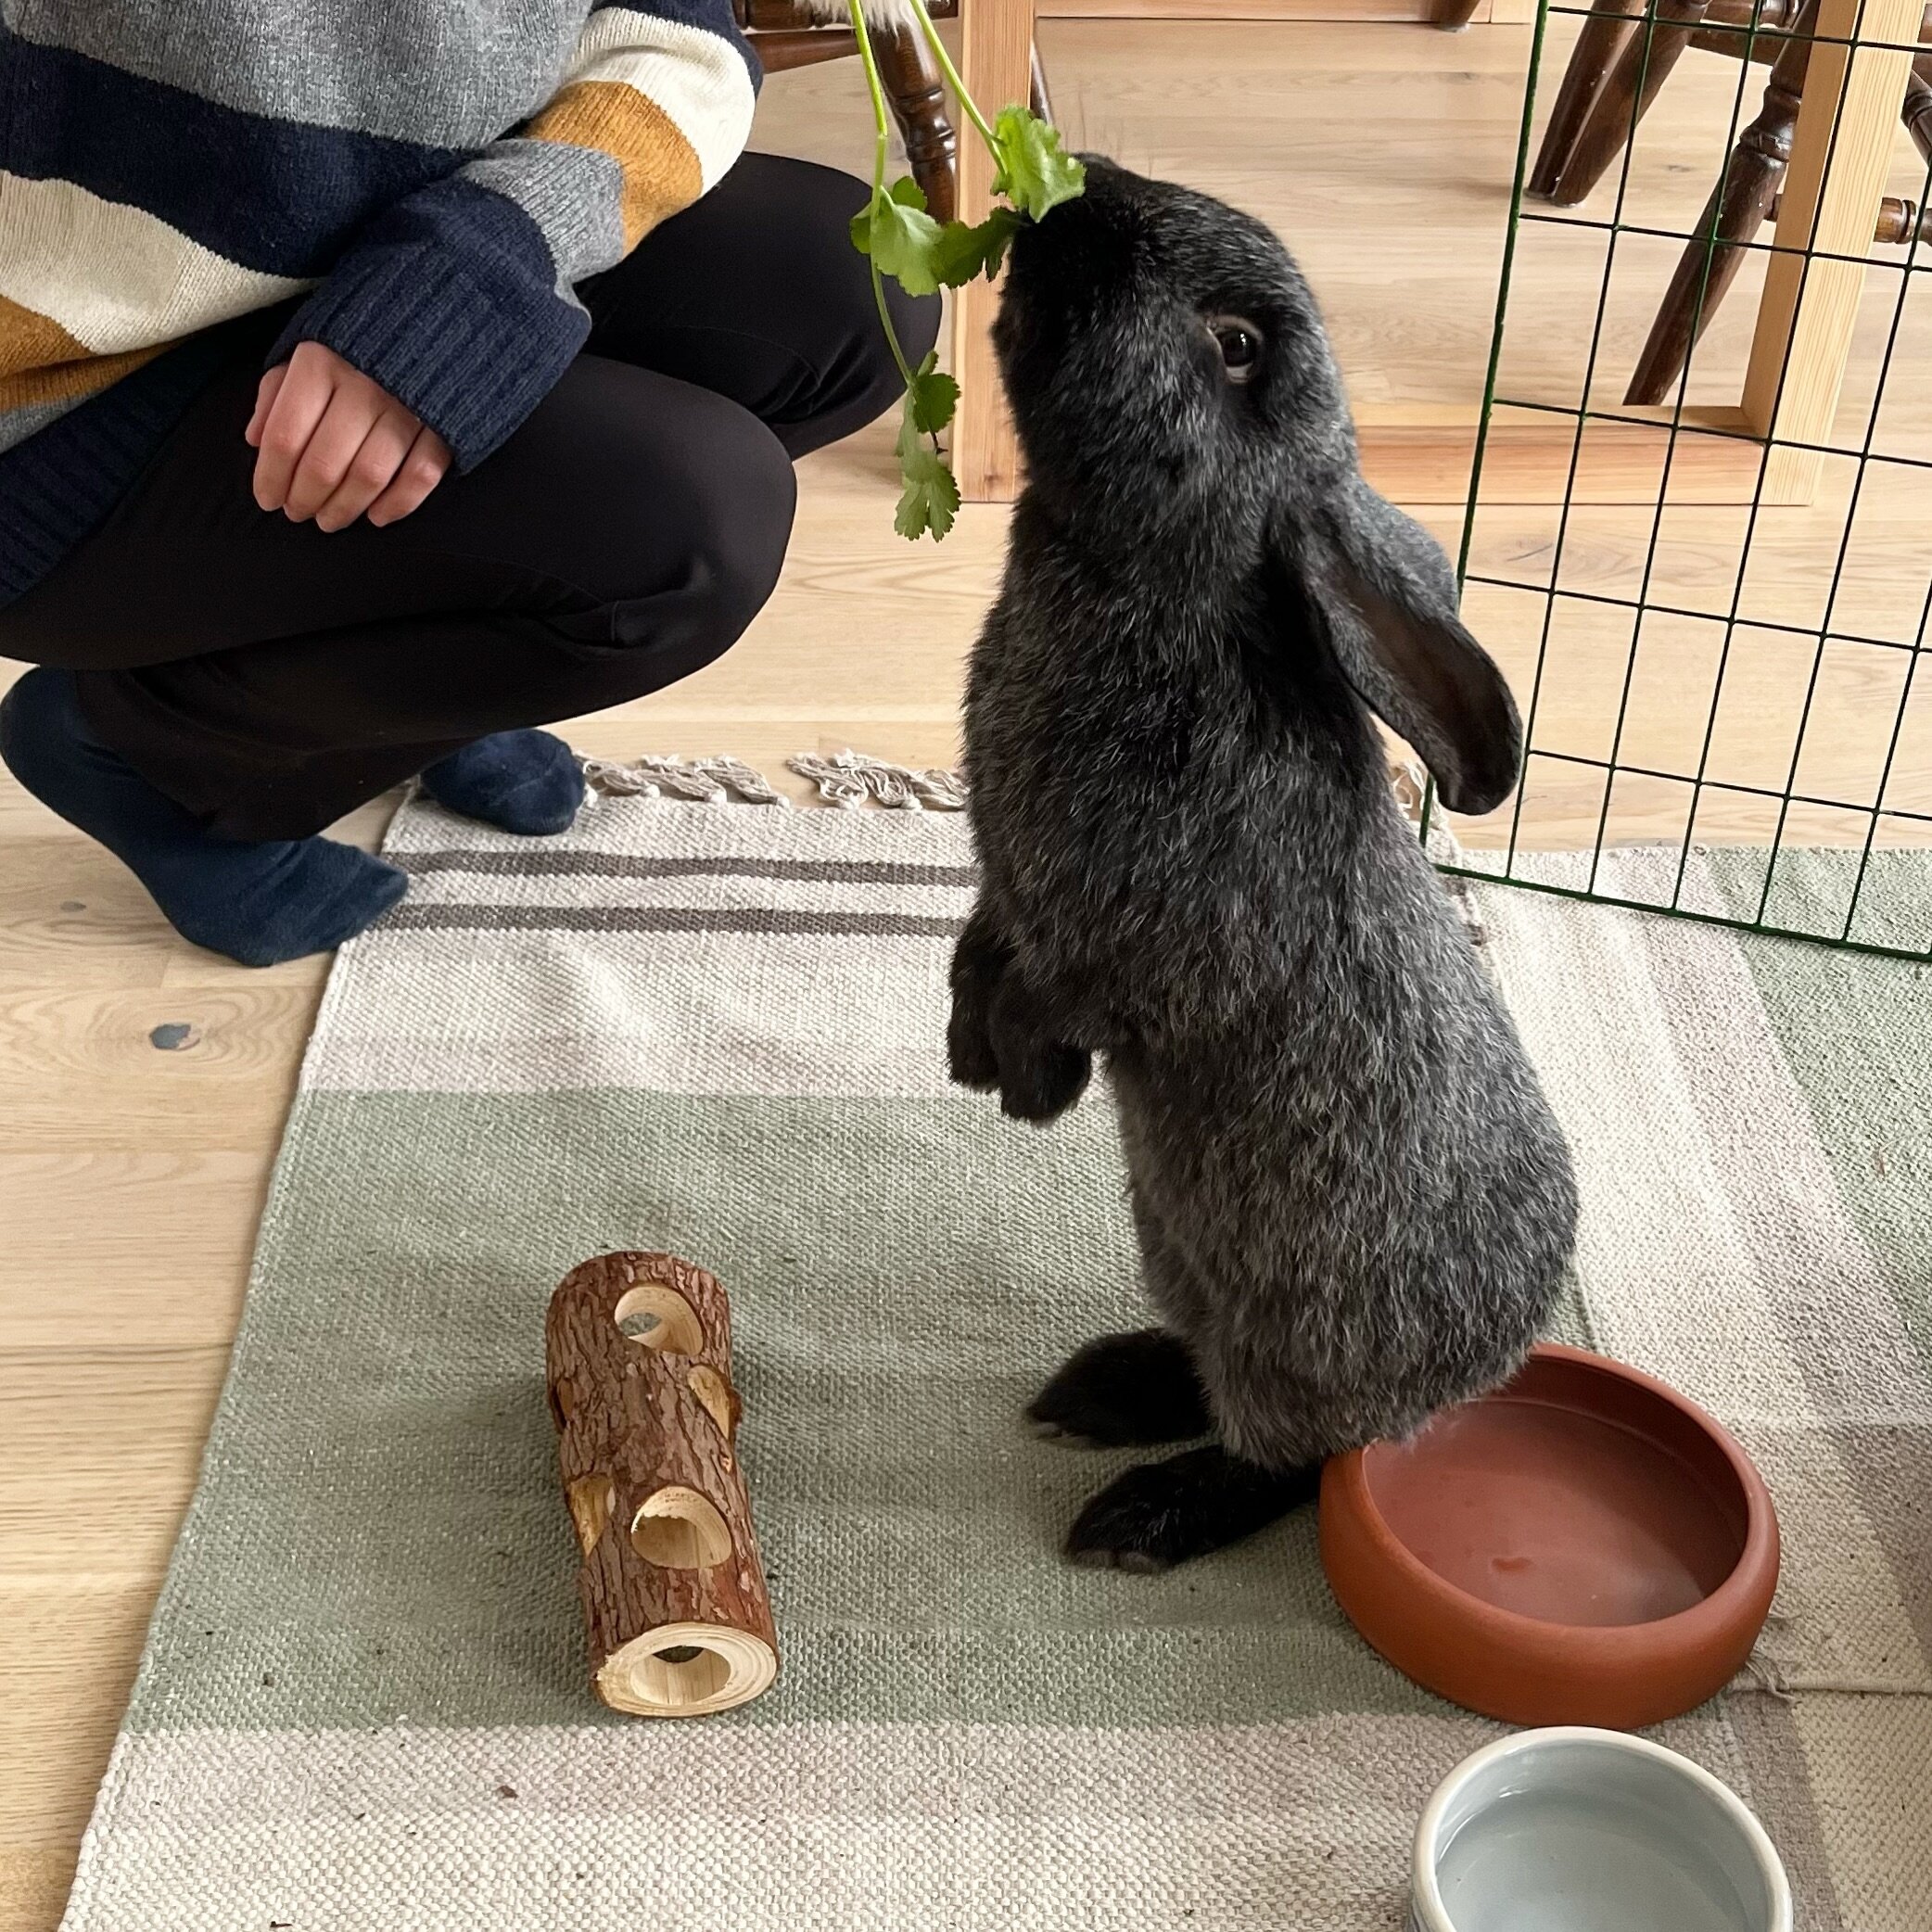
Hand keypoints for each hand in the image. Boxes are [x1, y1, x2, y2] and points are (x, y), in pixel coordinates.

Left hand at [245, 341, 452, 531]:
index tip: (267, 499)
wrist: (436, 314)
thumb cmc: (358, 339)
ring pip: (369, 476)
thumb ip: (278, 391)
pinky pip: (420, 476)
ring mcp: (407, 406)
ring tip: (330, 519)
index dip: (271, 476)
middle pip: (324, 463)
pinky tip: (376, 515)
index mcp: (321, 362)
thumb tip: (256, 440)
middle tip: (297, 514)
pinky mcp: (444, 423)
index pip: (285, 435)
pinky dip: (397, 504)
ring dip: (345, 507)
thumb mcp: (308, 350)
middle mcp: (363, 384)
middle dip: (305, 498)